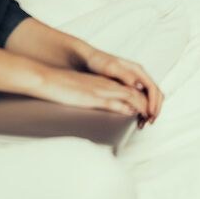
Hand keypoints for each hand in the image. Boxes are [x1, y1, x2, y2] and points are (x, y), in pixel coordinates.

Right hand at [31, 65, 158, 124]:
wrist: (48, 79)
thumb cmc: (63, 85)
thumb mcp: (85, 88)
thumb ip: (96, 94)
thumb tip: (104, 105)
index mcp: (106, 81)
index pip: (132, 88)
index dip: (143, 100)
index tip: (146, 112)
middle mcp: (107, 84)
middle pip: (136, 92)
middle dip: (147, 106)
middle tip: (151, 119)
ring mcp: (100, 90)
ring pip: (130, 96)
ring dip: (141, 108)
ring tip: (146, 120)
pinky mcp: (92, 97)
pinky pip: (114, 102)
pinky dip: (125, 108)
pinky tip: (131, 114)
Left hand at [80, 47, 162, 123]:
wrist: (89, 59)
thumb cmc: (98, 62)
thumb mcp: (110, 68)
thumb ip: (124, 75)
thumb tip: (137, 85)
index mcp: (137, 70)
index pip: (152, 88)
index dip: (154, 102)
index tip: (150, 114)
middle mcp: (139, 76)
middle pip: (155, 93)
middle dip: (155, 108)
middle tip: (150, 122)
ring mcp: (135, 81)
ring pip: (150, 97)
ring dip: (150, 110)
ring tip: (144, 122)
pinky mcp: (129, 87)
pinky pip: (142, 99)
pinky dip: (143, 109)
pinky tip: (137, 117)